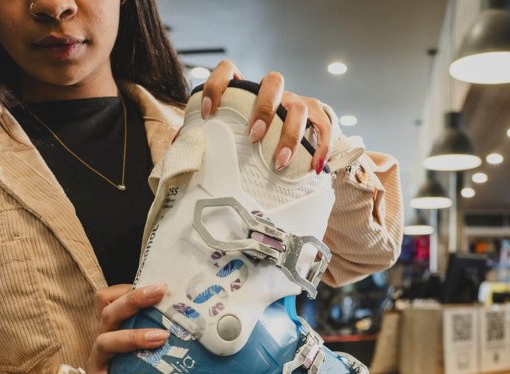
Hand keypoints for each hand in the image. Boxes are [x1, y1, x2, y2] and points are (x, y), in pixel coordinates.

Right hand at [75, 283, 168, 373]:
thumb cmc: (123, 372)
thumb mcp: (136, 350)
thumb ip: (156, 334)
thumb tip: (196, 323)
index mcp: (111, 329)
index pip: (109, 299)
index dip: (129, 289)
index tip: (160, 286)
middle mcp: (102, 340)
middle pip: (109, 313)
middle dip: (133, 301)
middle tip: (159, 293)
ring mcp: (97, 364)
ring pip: (106, 343)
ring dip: (133, 337)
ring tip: (160, 338)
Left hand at [201, 59, 332, 173]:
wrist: (290, 144)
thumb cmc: (250, 140)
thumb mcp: (230, 134)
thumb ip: (208, 137)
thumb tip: (183, 147)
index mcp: (248, 90)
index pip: (228, 69)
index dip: (217, 86)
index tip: (208, 114)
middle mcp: (276, 92)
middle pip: (274, 81)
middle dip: (264, 109)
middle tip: (253, 137)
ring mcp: (299, 103)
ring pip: (300, 108)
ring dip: (290, 135)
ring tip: (279, 162)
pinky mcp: (318, 119)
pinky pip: (326, 128)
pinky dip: (322, 147)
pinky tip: (314, 167)